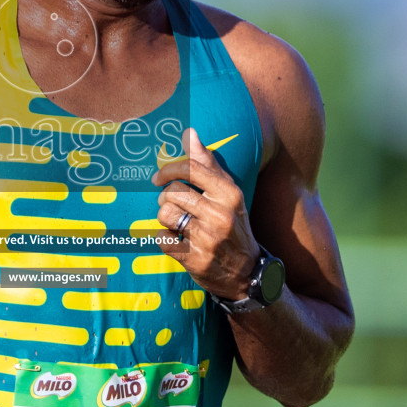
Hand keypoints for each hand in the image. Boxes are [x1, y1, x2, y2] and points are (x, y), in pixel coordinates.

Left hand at [151, 127, 259, 302]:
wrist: (248, 272)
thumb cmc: (233, 225)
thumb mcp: (228, 194)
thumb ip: (208, 164)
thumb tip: (191, 133)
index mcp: (230, 194)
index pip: (192, 169)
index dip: (169, 170)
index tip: (158, 178)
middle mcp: (220, 215)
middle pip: (172, 193)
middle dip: (166, 198)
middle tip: (173, 205)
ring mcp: (207, 238)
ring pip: (165, 214)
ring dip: (165, 218)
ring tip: (177, 223)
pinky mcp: (195, 259)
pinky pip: (162, 239)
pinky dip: (166, 239)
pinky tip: (179, 241)